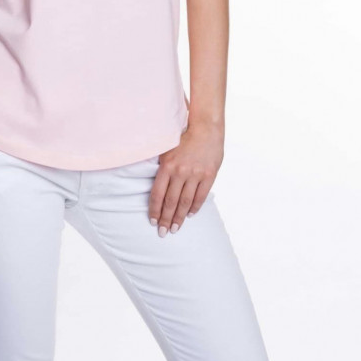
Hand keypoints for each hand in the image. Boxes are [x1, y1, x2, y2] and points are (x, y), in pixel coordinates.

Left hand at [148, 119, 223, 236]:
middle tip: (162, 232)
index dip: (154, 210)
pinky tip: (190, 215)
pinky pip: (200, 196)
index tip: (152, 221)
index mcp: (167, 166)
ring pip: (185, 202)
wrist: (206, 128)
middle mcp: (180, 172)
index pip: (157, 194)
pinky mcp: (208, 175)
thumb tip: (153, 183)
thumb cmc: (184, 138)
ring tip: (174, 229)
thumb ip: (161, 167)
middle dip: (165, 219)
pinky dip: (195, 207)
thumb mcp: (167, 149)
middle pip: (170, 202)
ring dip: (179, 218)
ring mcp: (195, 175)